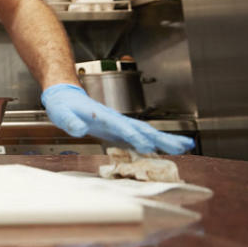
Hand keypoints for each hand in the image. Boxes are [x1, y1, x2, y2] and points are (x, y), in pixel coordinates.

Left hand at [41, 84, 194, 154]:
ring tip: (186, 146)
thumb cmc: (64, 106)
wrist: (66, 96)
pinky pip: (139, 136)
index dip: (134, 136)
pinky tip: (166, 150)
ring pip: (146, 131)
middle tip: (183, 146)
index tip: (147, 147)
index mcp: (102, 115)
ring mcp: (118, 124)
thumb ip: (70, 122)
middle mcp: (114, 119)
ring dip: (165, 139)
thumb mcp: (61, 114)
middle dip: (162, 138)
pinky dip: (155, 143)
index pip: (121, 126)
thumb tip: (80, 129)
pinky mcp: (118, 129)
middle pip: (142, 128)